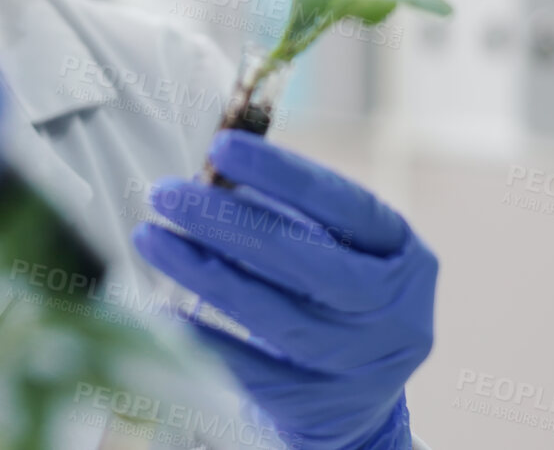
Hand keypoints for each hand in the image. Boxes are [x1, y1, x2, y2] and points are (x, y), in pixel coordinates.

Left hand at [132, 131, 435, 449]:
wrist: (361, 406)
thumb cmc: (334, 300)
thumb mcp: (334, 251)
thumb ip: (286, 214)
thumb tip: (212, 171)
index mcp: (402, 256)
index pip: (345, 205)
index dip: (283, 173)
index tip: (221, 145)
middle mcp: (392, 313)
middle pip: (306, 262)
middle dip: (229, 222)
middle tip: (166, 192)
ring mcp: (358, 365)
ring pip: (272, 314)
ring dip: (203, 272)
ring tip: (151, 237)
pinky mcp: (319, 408)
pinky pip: (249, 369)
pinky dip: (201, 336)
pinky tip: (157, 309)